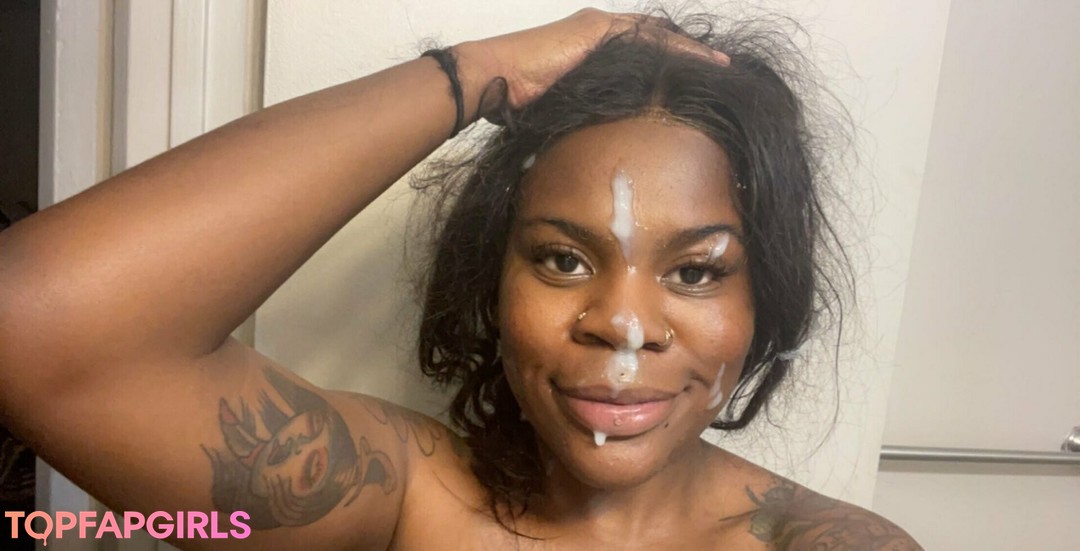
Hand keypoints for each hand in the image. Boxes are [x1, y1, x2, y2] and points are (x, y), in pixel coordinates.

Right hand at [454, 8, 729, 119]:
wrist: (490, 80)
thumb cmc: (513, 102)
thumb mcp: (559, 110)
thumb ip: (582, 115)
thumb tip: (597, 146)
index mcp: (587, 50)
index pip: (638, 52)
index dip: (667, 63)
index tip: (692, 81)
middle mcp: (596, 33)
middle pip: (654, 39)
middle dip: (686, 54)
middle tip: (720, 69)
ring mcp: (596, 29)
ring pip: (657, 36)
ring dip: (690, 52)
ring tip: (721, 66)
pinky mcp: (595, 31)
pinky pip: (648, 39)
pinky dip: (677, 50)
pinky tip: (701, 63)